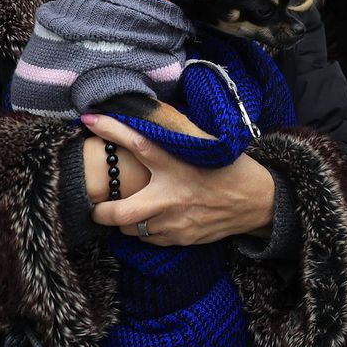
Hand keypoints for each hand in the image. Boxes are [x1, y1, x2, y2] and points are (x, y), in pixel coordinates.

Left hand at [81, 113, 275, 245]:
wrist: (257, 202)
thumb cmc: (229, 167)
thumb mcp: (205, 142)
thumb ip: (176, 128)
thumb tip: (149, 108)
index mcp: (177, 164)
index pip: (138, 143)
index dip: (111, 130)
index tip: (89, 120)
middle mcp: (172, 196)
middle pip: (121, 213)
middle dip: (101, 211)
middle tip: (94, 205)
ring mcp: (176, 223)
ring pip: (131, 229)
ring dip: (123, 221)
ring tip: (124, 209)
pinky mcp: (182, 239)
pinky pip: (149, 239)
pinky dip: (142, 231)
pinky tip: (149, 219)